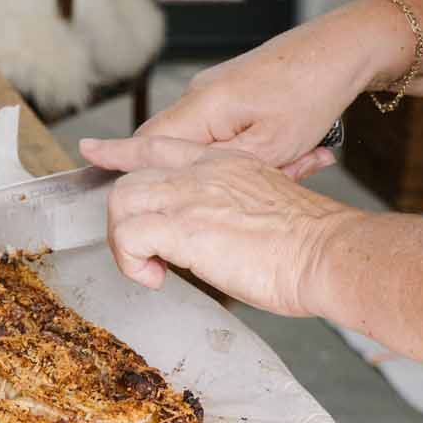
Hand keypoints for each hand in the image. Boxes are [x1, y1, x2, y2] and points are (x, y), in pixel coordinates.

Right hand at [83, 0, 409, 178]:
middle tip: (244, 186)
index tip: (90, 165)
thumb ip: (221, 171)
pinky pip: (230, 131)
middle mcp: (202, 95)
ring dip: (243, 165)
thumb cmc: (311, 93)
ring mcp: (219, 90)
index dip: (118, 163)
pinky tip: (302, 151)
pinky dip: (258, 149)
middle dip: (199, 180)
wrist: (344, 49)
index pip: (145, 146)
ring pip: (208, 142)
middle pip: (173, 148)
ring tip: (299, 161)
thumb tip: (186, 189)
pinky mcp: (238, 92)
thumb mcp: (269, 149)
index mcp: (202, 107)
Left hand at [100, 134, 349, 312]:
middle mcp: (202, 172)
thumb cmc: (312, 243)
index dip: (121, 149)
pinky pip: (129, 235)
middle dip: (122, 219)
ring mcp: (191, 196)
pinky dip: (131, 261)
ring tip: (149, 268)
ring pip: (121, 201)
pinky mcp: (184, 227)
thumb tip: (229, 233)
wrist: (327, 252)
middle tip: (142, 254)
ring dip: (123, 242)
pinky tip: (155, 277)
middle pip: (130, 177)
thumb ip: (238, 209)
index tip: (95, 150)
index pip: (160, 145)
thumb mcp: (271, 206)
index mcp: (224, 163)